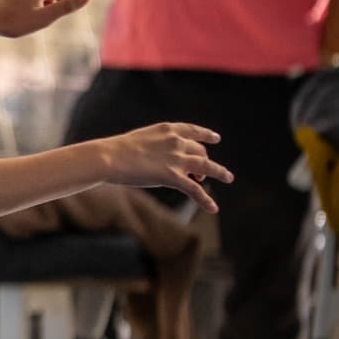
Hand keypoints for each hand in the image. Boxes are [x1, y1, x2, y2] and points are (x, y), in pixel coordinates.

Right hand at [103, 123, 231, 212]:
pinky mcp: (173, 177)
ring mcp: (177, 159)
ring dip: (220, 172)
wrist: (109, 157)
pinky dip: (205, 200)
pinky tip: (213, 208)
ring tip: (228, 178)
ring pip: (206, 166)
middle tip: (200, 174)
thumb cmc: (115, 150)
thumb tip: (151, 158)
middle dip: (204, 162)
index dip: (206, 135)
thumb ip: (151, 146)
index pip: (193, 131)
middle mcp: (176, 142)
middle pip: (200, 152)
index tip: (215, 138)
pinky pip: (195, 190)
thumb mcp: (138, 140)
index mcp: (167, 130)